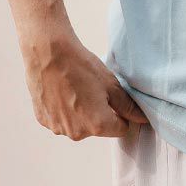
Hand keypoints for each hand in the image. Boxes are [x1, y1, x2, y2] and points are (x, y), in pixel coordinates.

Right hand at [21, 30, 149, 139]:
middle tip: (92, 90)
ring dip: (80, 113)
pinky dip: (63, 110)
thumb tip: (141, 118)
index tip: (113, 100)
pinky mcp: (44, 120)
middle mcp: (78, 132)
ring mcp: (58, 127)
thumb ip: (128, 106)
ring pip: (78, 125)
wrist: (47, 52)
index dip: (120, 114)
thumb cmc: (80, 66)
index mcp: (98, 125)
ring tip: (75, 89)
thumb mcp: (111, 84)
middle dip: (99, 114)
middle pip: (98, 129)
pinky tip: (61, 91)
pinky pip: (61, 120)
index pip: (121, 129)